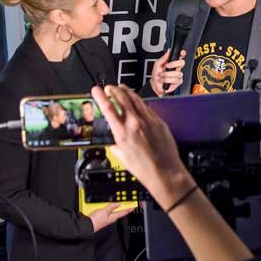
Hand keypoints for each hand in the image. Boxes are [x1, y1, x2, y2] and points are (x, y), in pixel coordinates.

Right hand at [88, 202, 133, 232]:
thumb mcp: (104, 211)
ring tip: (117, 200)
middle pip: (119, 210)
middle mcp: (111, 217)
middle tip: (126, 200)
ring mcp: (106, 217)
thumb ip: (111, 207)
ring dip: (114, 205)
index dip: (129, 209)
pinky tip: (107, 204)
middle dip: (122, 205)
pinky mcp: (102, 216)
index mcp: (114, 217)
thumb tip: (118, 203)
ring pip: (112, 209)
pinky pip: (107, 210)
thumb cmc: (95, 221)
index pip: (124, 212)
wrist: (87, 225)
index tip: (133, 206)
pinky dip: (108, 206)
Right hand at [91, 84, 193, 206]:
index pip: (108, 109)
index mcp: (123, 134)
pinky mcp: (159, 121)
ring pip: (135, 99)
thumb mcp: (122, 158)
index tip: (96, 90)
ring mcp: (148, 121)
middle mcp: (135, 124)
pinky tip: (136, 100)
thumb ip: (116, 146)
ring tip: (120, 88)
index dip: (100, 97)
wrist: (165, 172)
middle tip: (108, 87)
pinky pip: (147, 107)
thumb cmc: (145, 169)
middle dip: (113, 90)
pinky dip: (139, 101)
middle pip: (122, 98)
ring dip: (126, 91)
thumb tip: (114, 142)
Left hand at [150, 49, 185, 95]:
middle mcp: (177, 68)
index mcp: (172, 62)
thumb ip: (163, 57)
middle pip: (182, 63)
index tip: (181, 53)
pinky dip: (167, 80)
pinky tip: (164, 80)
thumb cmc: (156, 74)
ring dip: (166, 74)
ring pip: (177, 73)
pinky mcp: (178, 82)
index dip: (182, 54)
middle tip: (167, 66)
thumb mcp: (157, 64)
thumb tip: (168, 50)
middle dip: (174, 64)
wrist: (155, 85)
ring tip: (162, 75)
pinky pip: (175, 80)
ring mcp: (178, 75)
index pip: (180, 56)